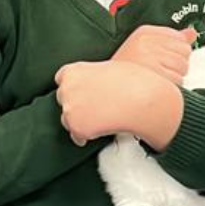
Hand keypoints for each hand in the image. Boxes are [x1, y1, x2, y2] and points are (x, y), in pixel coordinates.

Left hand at [55, 60, 183, 148]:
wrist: (142, 96)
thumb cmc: (133, 80)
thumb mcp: (109, 68)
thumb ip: (94, 76)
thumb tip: (95, 87)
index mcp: (72, 72)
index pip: (62, 80)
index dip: (75, 88)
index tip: (83, 92)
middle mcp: (66, 90)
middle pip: (63, 101)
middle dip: (77, 104)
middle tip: (94, 107)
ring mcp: (69, 110)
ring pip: (67, 120)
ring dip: (80, 120)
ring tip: (99, 120)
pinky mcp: (77, 127)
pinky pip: (77, 138)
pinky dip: (85, 137)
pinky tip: (98, 132)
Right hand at [111, 25, 196, 84]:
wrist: (108, 91)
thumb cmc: (127, 71)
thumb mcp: (146, 46)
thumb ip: (172, 39)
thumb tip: (192, 33)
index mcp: (144, 33)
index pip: (179, 36)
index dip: (175, 50)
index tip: (164, 56)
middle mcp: (148, 43)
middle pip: (185, 50)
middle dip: (177, 62)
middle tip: (159, 69)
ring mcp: (151, 59)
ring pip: (183, 66)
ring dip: (175, 76)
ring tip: (157, 78)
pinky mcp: (156, 75)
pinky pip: (179, 80)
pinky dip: (172, 87)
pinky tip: (158, 86)